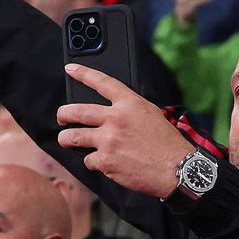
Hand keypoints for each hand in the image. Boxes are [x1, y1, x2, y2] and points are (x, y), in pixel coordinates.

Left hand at [56, 64, 192, 196]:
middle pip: (76, 111)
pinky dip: (93, 162)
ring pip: (72, 137)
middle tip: (62, 118)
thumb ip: (130, 109)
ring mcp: (108, 140)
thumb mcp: (151, 115)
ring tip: (68, 140)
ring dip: (67, 139)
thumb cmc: (168, 144)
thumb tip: (112, 111)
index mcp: (129, 104)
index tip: (70, 69)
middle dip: (63, 115)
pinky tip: (104, 163)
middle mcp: (115, 119)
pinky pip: (88, 160)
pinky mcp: (105, 161)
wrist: (176, 169)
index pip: (102, 83)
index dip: (83, 74)